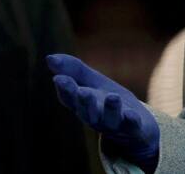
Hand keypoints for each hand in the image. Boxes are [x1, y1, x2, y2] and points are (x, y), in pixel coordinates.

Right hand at [47, 53, 159, 171]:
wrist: (135, 126)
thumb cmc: (106, 100)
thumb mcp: (91, 82)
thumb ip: (72, 70)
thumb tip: (49, 58)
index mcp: (82, 105)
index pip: (70, 98)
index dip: (65, 89)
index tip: (58, 78)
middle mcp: (96, 116)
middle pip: (87, 111)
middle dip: (84, 102)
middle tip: (82, 92)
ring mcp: (115, 123)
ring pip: (110, 118)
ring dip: (110, 108)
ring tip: (113, 97)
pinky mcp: (134, 127)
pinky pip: (132, 125)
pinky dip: (131, 120)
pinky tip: (131, 113)